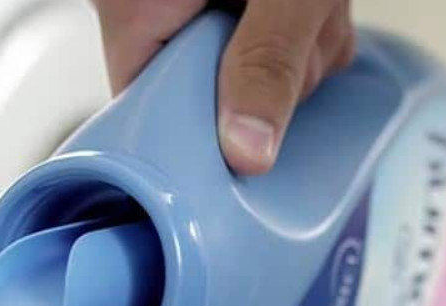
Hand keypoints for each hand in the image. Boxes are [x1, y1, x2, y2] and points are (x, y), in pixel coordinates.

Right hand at [93, 0, 354, 174]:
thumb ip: (267, 59)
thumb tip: (247, 151)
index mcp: (135, 3)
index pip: (145, 108)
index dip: (198, 134)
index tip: (243, 145)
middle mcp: (150, 6)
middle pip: (204, 93)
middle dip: (269, 82)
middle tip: (301, 36)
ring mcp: (186, 5)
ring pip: (239, 70)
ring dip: (294, 54)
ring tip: (311, 6)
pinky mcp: (223, 4)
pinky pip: (255, 43)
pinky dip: (295, 34)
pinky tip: (310, 8)